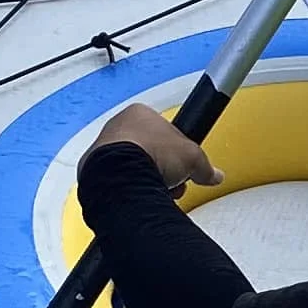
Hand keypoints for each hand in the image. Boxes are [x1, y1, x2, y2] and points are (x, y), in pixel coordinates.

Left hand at [94, 101, 218, 190]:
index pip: (165, 131)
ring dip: (147, 178)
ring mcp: (103, 147)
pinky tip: (140, 194)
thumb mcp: (193, 157)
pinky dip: (129, 187)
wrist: (121, 175)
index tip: (183, 163)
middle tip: (173, 179)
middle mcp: (118, 126)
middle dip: (163, 168)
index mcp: (140, 113)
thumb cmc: (149, 154)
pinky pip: (117, 179)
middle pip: (149, 150)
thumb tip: (213, 174)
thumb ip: (204, 166)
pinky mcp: (94, 169)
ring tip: (157, 188)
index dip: (178, 151)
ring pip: (132, 166)